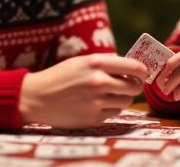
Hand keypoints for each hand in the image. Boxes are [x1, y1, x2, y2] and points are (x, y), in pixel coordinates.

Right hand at [19, 53, 147, 127]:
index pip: (135, 67)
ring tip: (108, 94)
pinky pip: (114, 113)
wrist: (36, 97)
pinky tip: (96, 104)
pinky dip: (110, 108)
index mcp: (96, 63)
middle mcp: (98, 82)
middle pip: (134, 87)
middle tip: (127, 85)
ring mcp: (96, 102)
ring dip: (122, 98)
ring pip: (126, 102)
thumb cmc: (60, 76)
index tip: (142, 74)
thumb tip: (133, 69)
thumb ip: (106, 64)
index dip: (143, 72)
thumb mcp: (82, 62)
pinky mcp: (93, 118)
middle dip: (133, 86)